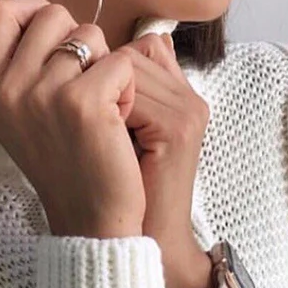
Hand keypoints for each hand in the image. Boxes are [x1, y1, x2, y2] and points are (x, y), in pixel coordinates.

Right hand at [0, 0, 145, 238]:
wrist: (91, 220)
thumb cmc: (67, 164)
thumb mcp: (22, 113)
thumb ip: (16, 61)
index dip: (33, 12)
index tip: (58, 41)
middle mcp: (6, 89)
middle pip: (51, 15)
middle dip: (80, 42)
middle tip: (86, 89)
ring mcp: (42, 94)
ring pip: (90, 35)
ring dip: (107, 68)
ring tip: (102, 112)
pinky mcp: (82, 103)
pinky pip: (120, 62)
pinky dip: (129, 90)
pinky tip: (118, 124)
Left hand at [117, 32, 214, 287]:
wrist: (137, 238)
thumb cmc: (119, 189)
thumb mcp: (120, 133)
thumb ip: (119, 95)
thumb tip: (96, 56)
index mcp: (182, 98)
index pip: (144, 48)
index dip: (111, 72)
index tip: (96, 112)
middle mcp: (192, 100)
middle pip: (135, 54)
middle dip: (103, 82)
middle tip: (95, 128)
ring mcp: (189, 112)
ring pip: (129, 69)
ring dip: (103, 98)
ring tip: (102, 138)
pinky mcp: (178, 129)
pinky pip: (130, 92)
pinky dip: (109, 113)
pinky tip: (106, 143)